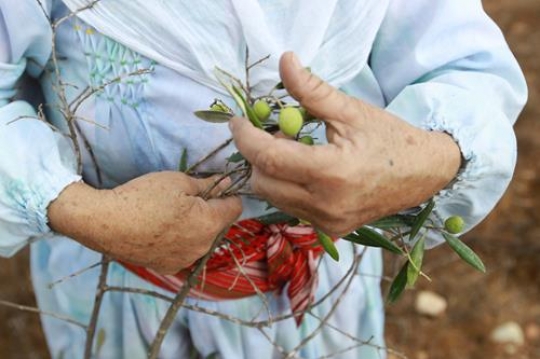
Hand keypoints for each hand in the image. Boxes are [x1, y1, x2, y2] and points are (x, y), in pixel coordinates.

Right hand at [48, 172, 241, 273]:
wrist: (105, 222)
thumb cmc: (144, 196)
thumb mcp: (178, 181)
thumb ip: (208, 185)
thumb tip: (227, 183)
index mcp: (210, 224)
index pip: (235, 208)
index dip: (227, 194)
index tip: (214, 187)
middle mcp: (203, 247)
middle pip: (218, 225)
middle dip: (210, 211)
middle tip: (186, 198)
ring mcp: (185, 260)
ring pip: (201, 239)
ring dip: (195, 227)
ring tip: (170, 215)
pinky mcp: (168, 267)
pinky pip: (183, 251)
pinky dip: (179, 241)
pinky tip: (160, 230)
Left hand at [230, 52, 460, 237]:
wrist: (424, 174)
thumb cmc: (390, 138)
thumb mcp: (351, 110)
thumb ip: (311, 90)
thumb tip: (285, 61)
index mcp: (332, 173)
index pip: (268, 158)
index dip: (245, 137)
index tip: (238, 121)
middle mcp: (325, 205)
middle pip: (262, 182)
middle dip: (257, 155)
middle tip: (277, 133)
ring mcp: (327, 222)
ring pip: (273, 198)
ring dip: (271, 171)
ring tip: (295, 150)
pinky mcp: (329, 229)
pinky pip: (290, 207)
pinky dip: (286, 187)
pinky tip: (305, 170)